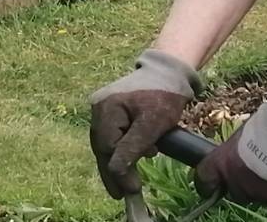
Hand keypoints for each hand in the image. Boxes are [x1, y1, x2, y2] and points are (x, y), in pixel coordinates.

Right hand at [88, 50, 202, 196]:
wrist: (168, 72)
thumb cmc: (164, 95)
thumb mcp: (153, 123)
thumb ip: (133, 146)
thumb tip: (117, 171)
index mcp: (106, 107)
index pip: (107, 146)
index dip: (117, 170)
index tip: (131, 189)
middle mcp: (98, 106)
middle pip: (102, 146)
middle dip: (113, 171)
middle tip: (123, 194)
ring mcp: (101, 107)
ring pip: (105, 143)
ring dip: (117, 162)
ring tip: (128, 182)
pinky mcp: (109, 110)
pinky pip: (110, 135)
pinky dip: (119, 149)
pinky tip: (130, 160)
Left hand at [194, 127, 266, 211]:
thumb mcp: (243, 133)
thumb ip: (236, 151)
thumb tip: (239, 156)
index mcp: (222, 161)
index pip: (204, 179)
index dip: (208, 183)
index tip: (210, 185)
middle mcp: (237, 182)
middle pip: (237, 192)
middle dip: (245, 183)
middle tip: (259, 167)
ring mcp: (261, 193)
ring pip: (260, 197)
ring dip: (266, 187)